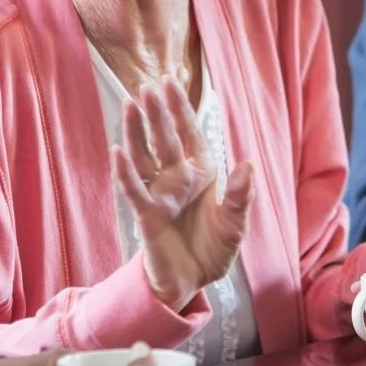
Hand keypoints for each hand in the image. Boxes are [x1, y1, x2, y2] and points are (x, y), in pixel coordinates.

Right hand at [113, 79, 254, 309]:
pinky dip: (125, 171)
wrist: (192, 283)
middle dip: (158, 112)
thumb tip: (247, 164)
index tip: (171, 81)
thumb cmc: (212, 250)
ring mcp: (159, 194)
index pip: (189, 134)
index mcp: (201, 174)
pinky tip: (118, 151)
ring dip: (136, 131)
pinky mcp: (146, 214)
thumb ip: (242, 197)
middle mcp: (177, 178)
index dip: (180, 109)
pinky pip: (134, 189)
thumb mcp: (236, 226)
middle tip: (148, 84)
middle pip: (165, 139)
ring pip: (144, 156)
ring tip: (130, 104)